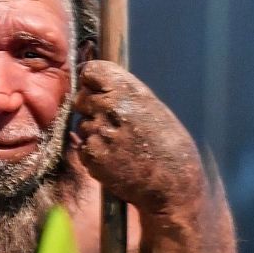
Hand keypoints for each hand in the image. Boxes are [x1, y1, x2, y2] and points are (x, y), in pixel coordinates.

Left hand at [72, 60, 202, 213]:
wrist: (173, 181)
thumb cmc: (167, 144)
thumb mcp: (151, 107)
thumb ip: (123, 94)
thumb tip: (98, 84)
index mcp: (128, 91)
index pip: (91, 71)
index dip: (91, 80)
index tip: (94, 88)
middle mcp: (110, 107)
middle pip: (81, 98)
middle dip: (90, 107)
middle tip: (112, 122)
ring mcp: (98, 132)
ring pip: (82, 124)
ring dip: (94, 132)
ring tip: (119, 143)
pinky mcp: (91, 154)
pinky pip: (82, 146)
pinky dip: (93, 151)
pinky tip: (114, 157)